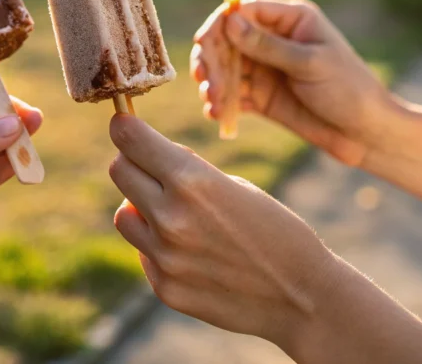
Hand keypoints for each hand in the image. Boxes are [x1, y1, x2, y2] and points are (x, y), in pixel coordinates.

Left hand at [108, 115, 340, 348]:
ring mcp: (165, 256)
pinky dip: (158, 245)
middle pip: (118, 170)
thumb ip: (186, 172)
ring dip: (140, 207)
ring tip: (176, 214)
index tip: (124, 124)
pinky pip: (143, 252)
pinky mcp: (165, 287)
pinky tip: (193, 251)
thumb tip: (146, 159)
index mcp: (192, 180)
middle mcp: (171, 216)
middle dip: (132, 162)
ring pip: (123, 214)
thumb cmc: (276, 230)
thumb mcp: (235, 185)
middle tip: (151, 167)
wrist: (302, 297)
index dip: (124, 127)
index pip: (129, 139)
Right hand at [192, 0, 391, 166]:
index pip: (245, 11)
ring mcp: (266, 69)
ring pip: (225, 68)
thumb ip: (268, 46)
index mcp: (291, 20)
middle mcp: (274, 40)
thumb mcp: (309, 64)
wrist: (367, 134)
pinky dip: (221, 102)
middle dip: (213, 58)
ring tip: (212, 101)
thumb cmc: (349, 89)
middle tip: (206, 80)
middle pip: (228, 40)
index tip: (204, 43)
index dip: (220, 24)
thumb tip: (229, 22)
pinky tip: (216, 113)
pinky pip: (233, 94)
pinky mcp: (262, 97)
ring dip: (213, 82)